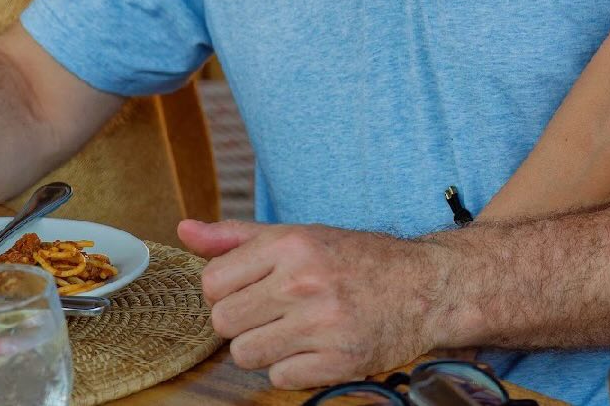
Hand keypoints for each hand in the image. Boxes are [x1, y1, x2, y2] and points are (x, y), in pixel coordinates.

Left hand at [179, 218, 449, 389]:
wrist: (425, 286)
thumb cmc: (357, 258)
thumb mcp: (299, 234)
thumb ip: (237, 236)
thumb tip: (184, 229)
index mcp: (291, 243)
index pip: (212, 282)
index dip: (226, 291)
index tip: (251, 289)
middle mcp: (304, 280)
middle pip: (224, 323)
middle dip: (242, 322)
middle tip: (273, 311)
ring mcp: (322, 323)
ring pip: (246, 355)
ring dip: (265, 348)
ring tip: (294, 329)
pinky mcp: (338, 361)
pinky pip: (280, 380)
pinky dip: (293, 368)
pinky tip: (315, 346)